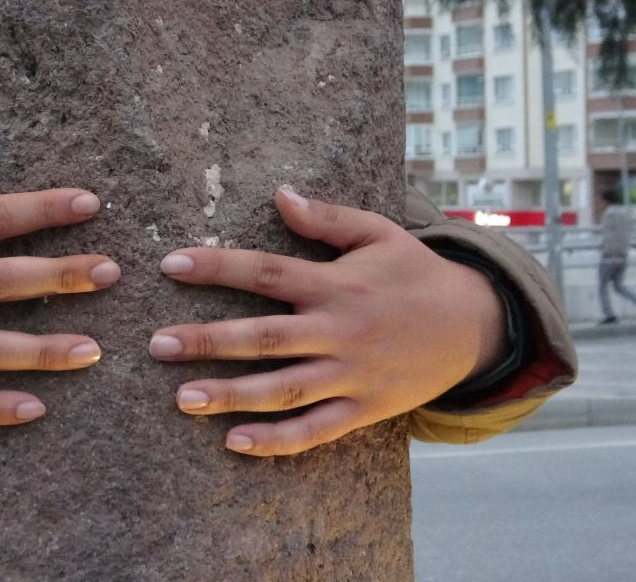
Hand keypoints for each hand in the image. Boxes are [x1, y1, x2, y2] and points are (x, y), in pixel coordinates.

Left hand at [149, 186, 506, 456]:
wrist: (478, 325)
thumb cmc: (416, 274)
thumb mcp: (379, 233)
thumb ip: (327, 218)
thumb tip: (280, 193)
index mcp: (335, 283)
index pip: (265, 272)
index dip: (217, 267)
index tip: (170, 265)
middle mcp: (339, 330)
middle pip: (264, 338)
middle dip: (208, 341)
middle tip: (157, 344)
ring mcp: (352, 374)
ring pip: (284, 389)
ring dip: (231, 395)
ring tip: (182, 399)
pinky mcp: (365, 409)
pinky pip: (316, 430)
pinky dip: (277, 440)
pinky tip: (234, 442)